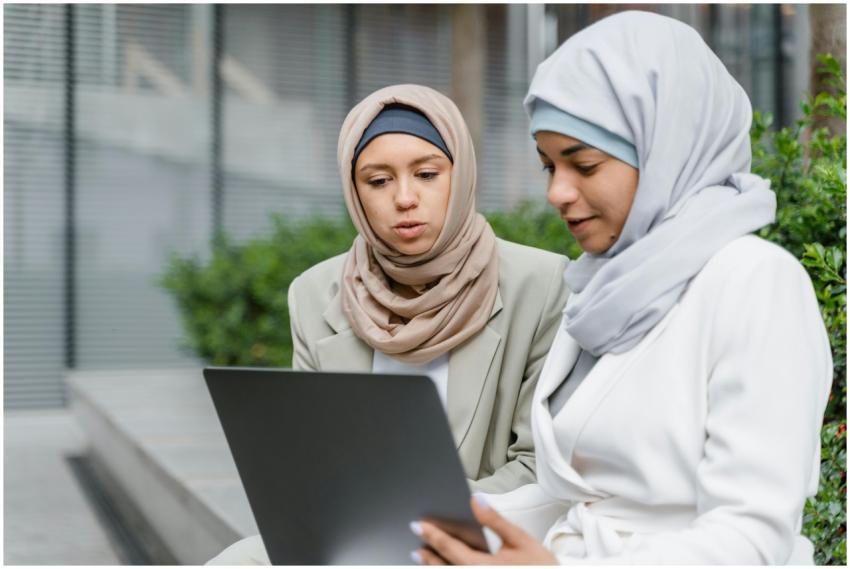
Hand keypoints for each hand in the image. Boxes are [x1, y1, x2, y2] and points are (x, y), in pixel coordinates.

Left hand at [410, 495, 557, 564]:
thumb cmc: (541, 567)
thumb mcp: (521, 540)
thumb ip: (496, 521)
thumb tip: (476, 500)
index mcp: (488, 566)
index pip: (453, 550)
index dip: (434, 536)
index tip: (419, 525)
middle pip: (446, 567)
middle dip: (429, 554)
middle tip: (415, 538)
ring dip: (434, 566)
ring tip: (421, 554)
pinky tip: (442, 565)